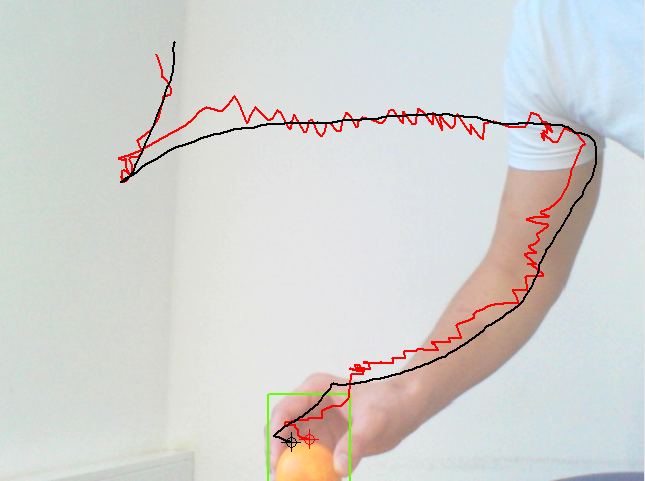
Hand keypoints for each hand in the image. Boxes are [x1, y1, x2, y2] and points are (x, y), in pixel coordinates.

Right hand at [267, 371, 421, 476]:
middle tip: (283, 480)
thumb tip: (337, 467)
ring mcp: (314, 423)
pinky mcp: (322, 440)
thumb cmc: (389, 404)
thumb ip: (355, 443)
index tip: (277, 462)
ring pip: (291, 448)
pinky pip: (308, 460)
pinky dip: (308, 473)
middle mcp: (309, 406)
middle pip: (280, 432)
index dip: (275, 437)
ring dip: (292, 468)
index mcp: (315, 390)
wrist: (403, 407)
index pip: (284, 411)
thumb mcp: (374, 422)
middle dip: (278, 457)